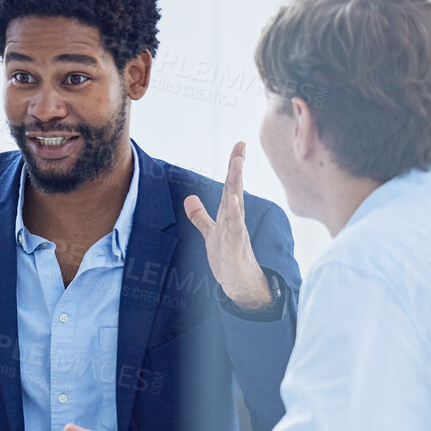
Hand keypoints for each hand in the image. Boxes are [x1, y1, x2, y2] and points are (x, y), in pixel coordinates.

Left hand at [184, 141, 272, 309]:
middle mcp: (234, 218)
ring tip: (237, 164)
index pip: (230, 185)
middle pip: (235, 188)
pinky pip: (236, 228)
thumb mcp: (211, 233)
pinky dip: (235, 214)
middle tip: (241, 146)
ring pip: (236, 203)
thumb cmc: (228, 258)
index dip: (234, 165)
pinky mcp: (236, 247)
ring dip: (236, 184)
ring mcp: (236, 231)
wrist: (240, 285)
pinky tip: (234, 201)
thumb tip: (189, 198)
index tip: (239, 145)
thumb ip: (200, 216)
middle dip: (237, 167)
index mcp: (228, 214)